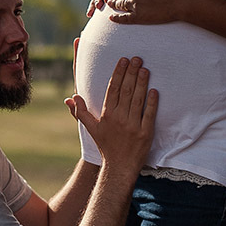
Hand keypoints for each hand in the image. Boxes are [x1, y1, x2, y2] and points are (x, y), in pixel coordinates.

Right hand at [66, 57, 156, 174]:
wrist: (120, 167)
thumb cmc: (106, 146)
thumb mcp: (91, 129)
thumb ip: (81, 112)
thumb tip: (71, 97)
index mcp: (107, 115)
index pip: (113, 89)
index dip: (118, 73)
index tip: (123, 60)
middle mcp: (119, 118)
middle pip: (126, 91)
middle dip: (131, 73)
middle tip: (137, 58)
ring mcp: (133, 126)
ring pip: (137, 100)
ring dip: (141, 83)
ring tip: (145, 69)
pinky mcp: (145, 133)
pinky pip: (149, 115)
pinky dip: (152, 102)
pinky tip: (154, 90)